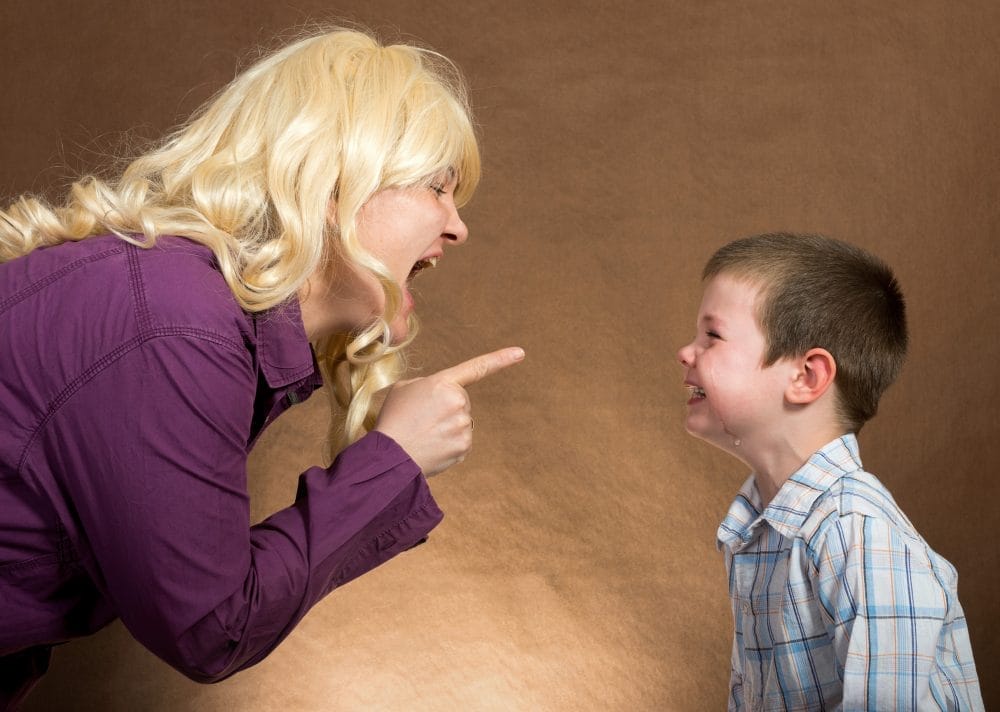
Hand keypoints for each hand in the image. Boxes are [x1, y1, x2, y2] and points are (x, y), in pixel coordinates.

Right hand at [374, 346, 524, 475]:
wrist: (390, 454)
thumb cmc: (394, 419)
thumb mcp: (404, 389)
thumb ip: (427, 385)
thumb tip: (439, 396)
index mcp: (443, 382)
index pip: (476, 368)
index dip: (500, 359)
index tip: (520, 353)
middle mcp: (458, 401)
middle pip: (461, 402)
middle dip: (446, 409)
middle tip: (422, 420)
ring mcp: (464, 424)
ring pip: (462, 423)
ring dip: (447, 427)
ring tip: (424, 434)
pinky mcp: (465, 446)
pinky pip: (461, 441)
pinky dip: (449, 444)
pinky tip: (432, 446)